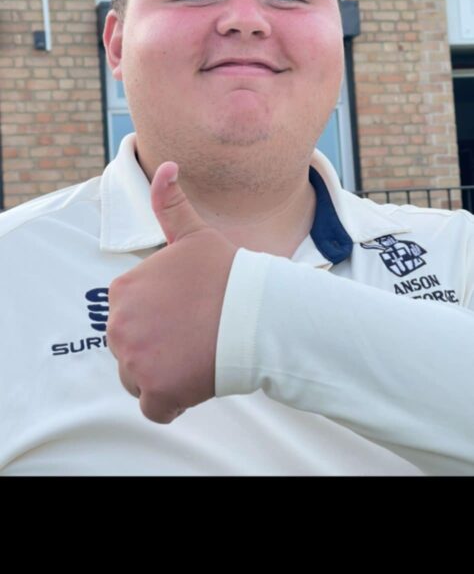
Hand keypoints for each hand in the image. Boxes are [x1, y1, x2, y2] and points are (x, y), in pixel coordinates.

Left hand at [107, 162, 237, 423]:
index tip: (189, 311)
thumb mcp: (196, 235)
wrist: (258, 315)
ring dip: (164, 374)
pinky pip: (153, 408)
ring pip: (139, 378)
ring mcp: (134, 360)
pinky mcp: (154, 391)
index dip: (161, 317)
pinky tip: (196, 381)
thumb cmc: (229, 275)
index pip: (130, 314)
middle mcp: (118, 324)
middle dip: (159, 347)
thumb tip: (166, 165)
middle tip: (196, 334)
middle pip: (131, 348)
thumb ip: (171, 204)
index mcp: (122, 289)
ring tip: (198, 355)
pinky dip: (172, 402)